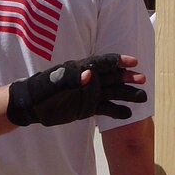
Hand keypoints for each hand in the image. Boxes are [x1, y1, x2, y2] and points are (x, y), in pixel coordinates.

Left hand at [7, 54, 146, 126]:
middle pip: (113, 77)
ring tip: (143, 98)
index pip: (104, 62)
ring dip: (128, 94)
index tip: (134, 62)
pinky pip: (106, 108)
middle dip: (128, 77)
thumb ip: (72, 79)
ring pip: (113, 92)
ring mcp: (90, 94)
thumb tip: (90, 74)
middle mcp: (90, 80)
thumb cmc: (42, 90)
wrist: (32, 106)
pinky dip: (117, 111)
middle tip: (142, 80)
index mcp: (82, 69)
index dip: (119, 61)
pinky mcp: (88, 108)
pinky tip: (128, 114)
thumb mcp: (55, 84)